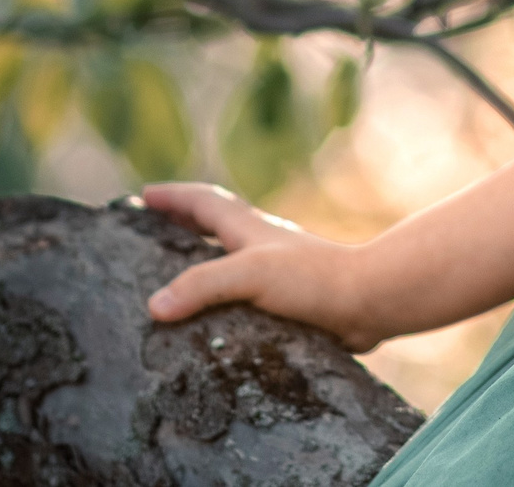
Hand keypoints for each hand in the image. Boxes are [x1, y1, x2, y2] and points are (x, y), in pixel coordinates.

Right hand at [141, 182, 379, 349]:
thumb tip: (155, 305)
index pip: (203, 202)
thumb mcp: (250, 275)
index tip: (144, 194)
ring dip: (204, 259)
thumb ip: (203, 286)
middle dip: (183, 222)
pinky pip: (245, 292)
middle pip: (215, 224)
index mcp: (249, 228)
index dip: (173, 197)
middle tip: (153, 226)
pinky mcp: (288, 300)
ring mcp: (276, 271)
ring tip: (176, 276)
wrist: (369, 302)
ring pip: (231, 258)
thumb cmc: (314, 279)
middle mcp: (261, 244)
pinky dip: (224, 296)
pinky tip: (216, 319)